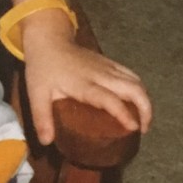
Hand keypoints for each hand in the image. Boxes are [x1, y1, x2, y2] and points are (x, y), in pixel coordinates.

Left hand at [22, 28, 151, 146]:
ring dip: (145, 99)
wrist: (48, 40)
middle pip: (133, 88)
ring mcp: (108, 67)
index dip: (124, 113)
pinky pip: (131, 75)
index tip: (134, 128)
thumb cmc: (43, 68)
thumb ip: (42, 118)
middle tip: (143, 129)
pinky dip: (139, 89)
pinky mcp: (109, 63)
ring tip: (143, 119)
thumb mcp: (37, 95)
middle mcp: (101, 75)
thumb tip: (47, 142)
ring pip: (136, 80)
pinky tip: (136, 102)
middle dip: (145, 108)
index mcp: (84, 84)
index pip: (110, 99)